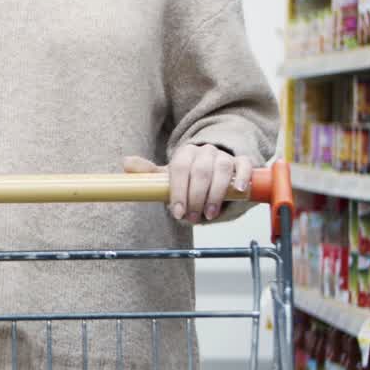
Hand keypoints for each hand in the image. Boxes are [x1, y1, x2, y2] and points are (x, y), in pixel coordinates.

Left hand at [124, 144, 250, 222]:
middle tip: (192, 217)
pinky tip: (239, 190)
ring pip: (222, 169)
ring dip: (216, 193)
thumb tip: (125, 163)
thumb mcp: (169, 175)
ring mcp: (224, 156)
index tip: (177, 212)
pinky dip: (242, 176)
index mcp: (185, 153)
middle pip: (200, 171)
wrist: (214, 165)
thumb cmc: (189, 175)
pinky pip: (244, 165)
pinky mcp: (241, 161)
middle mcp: (204, 151)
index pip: (179, 169)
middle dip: (195, 197)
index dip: (178, 191)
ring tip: (209, 214)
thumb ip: (149, 173)